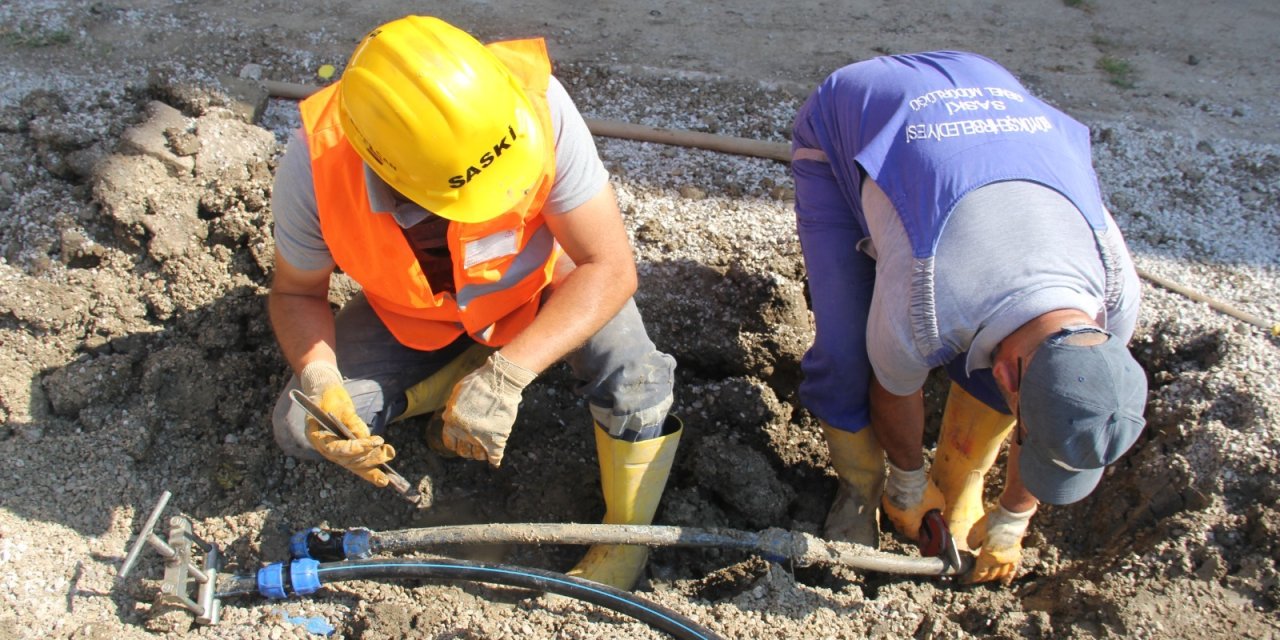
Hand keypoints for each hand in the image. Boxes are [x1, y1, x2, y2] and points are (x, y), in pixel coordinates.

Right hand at [300, 361, 394, 486]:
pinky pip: (358, 463)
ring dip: (374, 462)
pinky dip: (371, 471)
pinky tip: (384, 478)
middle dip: (369, 457)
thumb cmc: (330, 398)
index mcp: (318, 437)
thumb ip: (351, 421)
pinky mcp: (346, 452)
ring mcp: (336, 452)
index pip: (337, 449)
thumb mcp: (340, 406)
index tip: (374, 442)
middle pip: (348, 460)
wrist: (325, 393)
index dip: (356, 448)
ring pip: (355, 464)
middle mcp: (325, 448)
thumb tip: (364, 437)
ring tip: (390, 454)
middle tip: (388, 452)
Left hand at [441, 352, 536, 466]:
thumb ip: (453, 409)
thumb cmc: (477, 383)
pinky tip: (495, 461)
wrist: (497, 381)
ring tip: (485, 449)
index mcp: (452, 423)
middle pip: (463, 452)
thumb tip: (450, 416)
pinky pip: (495, 456)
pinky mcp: (497, 438)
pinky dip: (495, 459)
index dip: (455, 444)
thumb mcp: (457, 394)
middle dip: (468, 450)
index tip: (461, 442)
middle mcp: (464, 433)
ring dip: (481, 454)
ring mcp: (481, 437)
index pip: (450, 443)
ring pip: (478, 455)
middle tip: (475, 444)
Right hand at [881, 460, 945, 541]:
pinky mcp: (885, 499)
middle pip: (902, 528)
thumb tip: (938, 513)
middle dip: (909, 527)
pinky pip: (892, 506)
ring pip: (895, 517)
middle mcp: (897, 519)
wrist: (908, 476)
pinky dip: (897, 506)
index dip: (919, 535)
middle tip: (917, 522)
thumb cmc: (924, 492)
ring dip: (902, 517)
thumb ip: (938, 511)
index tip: (924, 532)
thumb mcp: (938, 503)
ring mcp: (889, 509)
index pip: (912, 535)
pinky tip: (903, 501)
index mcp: (909, 524)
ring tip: (909, 511)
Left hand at [965, 503, 1036, 584]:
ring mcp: (1009, 559)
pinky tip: (1005, 582)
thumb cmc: (992, 522)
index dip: (970, 579)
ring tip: (986, 579)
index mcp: (988, 557)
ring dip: (992, 578)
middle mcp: (999, 561)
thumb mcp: (975, 531)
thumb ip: (972, 542)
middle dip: (980, 579)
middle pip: (989, 575)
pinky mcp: (1016, 554)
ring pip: (1000, 574)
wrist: (1011, 515)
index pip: (979, 573)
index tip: (964, 581)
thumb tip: (973, 548)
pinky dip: (1008, 577)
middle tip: (972, 578)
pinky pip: (1012, 570)